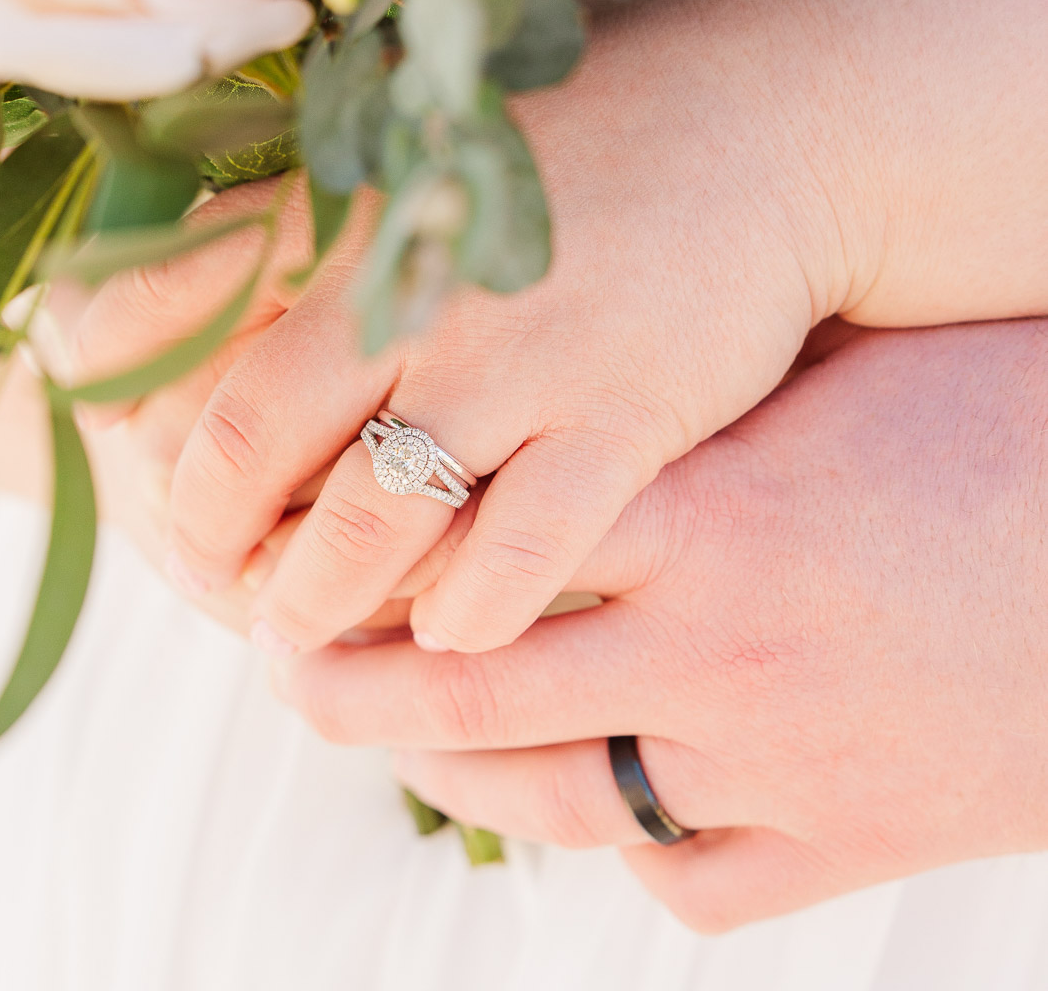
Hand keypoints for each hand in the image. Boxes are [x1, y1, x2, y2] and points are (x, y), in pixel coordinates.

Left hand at [71, 0, 1047, 657]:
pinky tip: (451, 628)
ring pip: (374, 519)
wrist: (755, 124)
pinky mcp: (623, 412)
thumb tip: (221, 312)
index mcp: (352, 222)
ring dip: (321, 596)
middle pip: (260, 450)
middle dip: (223, 546)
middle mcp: (415, 292)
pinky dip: (472, 607)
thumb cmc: (579, 149)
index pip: (186, 348)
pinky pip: (522, 549)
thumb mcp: (431, 156)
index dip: (166, 457)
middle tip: (226, 593)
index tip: (177, 505)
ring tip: (302, 632)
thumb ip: (323, 233)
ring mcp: (519, 358)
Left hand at [276, 318, 1047, 932]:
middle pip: (473, 686)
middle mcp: (718, 645)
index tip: (305, 545)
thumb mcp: (841, 375)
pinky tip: (601, 812)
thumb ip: (699, 398)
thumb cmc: (1013, 415)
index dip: (370, 548)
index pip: (479, 538)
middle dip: (350, 683)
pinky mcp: (851, 838)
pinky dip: (630, 851)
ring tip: (387, 742)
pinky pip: (694, 882)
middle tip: (283, 665)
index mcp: (710, 511)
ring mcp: (778, 760)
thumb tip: (579, 384)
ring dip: (449, 774)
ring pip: (556, 796)